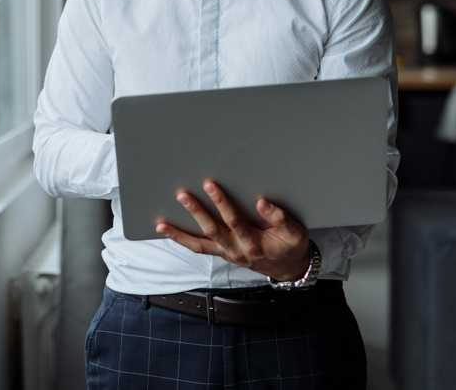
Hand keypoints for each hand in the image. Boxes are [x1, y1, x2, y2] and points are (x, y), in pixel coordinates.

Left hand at [155, 180, 309, 280]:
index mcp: (253, 243)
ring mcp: (226, 253)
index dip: (222, 204)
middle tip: (183, 195)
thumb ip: (280, 218)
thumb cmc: (289, 246)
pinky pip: (198, 248)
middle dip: (196, 211)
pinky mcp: (221, 253)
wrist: (287, 268)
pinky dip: (181, 240)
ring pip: (199, 244)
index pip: (234, 221)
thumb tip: (262, 202)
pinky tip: (166, 231)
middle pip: (212, 230)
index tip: (210, 186)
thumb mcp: (294, 233)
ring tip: (161, 223)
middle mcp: (236, 249)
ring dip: (179, 233)